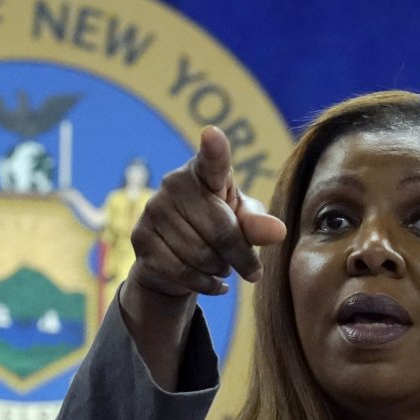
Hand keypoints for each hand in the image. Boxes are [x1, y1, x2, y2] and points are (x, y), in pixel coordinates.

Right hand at [128, 126, 285, 297]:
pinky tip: (212, 282)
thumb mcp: (242, 223)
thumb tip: (278, 232)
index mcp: (204, 172)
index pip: (213, 161)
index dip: (214, 149)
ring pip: (202, 256)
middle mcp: (173, 184)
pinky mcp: (140, 238)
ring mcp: (153, 210)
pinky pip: (182, 272)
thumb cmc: (217, 228)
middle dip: (240, 257)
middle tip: (250, 268)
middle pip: (220, 232)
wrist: (175, 259)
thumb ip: (258, 224)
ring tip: (221, 266)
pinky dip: (204, 284)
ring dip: (220, 270)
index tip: (213, 134)